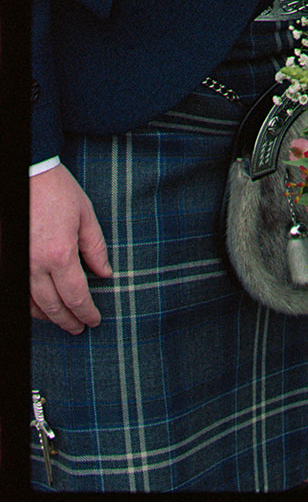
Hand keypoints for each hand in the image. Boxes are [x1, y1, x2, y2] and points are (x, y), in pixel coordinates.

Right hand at [30, 163, 111, 332]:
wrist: (28, 174)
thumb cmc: (58, 191)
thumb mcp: (85, 216)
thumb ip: (95, 248)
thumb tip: (105, 273)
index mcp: (60, 254)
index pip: (76, 296)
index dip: (87, 312)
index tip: (94, 320)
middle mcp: (35, 265)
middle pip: (53, 307)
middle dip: (69, 321)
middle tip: (80, 328)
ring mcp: (18, 264)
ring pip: (32, 304)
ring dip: (48, 317)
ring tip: (63, 320)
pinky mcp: (9, 259)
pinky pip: (18, 291)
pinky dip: (30, 305)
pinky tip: (40, 306)